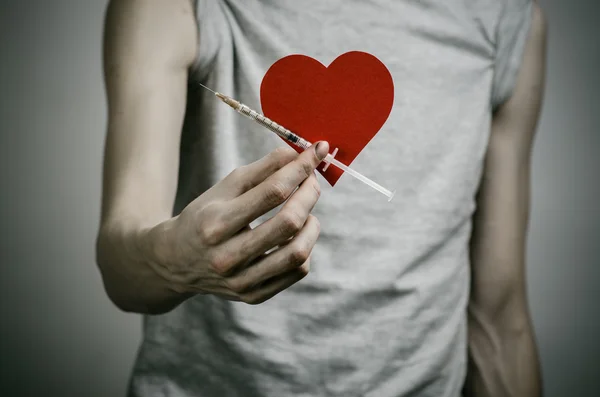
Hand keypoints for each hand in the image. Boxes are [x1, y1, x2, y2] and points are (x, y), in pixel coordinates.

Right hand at [146, 141, 329, 303]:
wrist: (175, 262)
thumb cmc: (204, 217)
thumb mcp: (224, 189)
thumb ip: (262, 170)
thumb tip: (298, 154)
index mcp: (216, 223)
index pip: (272, 192)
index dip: (300, 169)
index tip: (317, 152)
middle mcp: (227, 256)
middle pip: (288, 222)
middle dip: (309, 195)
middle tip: (312, 181)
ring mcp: (241, 281)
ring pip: (298, 253)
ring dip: (312, 225)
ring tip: (307, 212)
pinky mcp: (253, 295)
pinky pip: (296, 272)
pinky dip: (305, 249)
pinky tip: (296, 236)